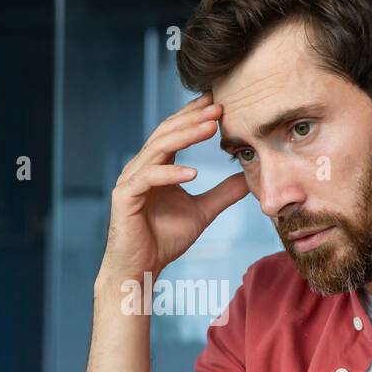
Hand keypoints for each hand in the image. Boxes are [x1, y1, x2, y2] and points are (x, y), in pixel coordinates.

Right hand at [99, 92, 248, 282]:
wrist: (141, 269)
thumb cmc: (164, 240)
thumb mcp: (203, 212)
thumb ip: (223, 193)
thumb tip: (247, 177)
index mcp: (156, 166)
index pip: (174, 131)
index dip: (194, 115)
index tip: (219, 103)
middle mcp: (141, 167)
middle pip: (166, 132)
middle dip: (193, 118)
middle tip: (219, 107)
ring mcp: (130, 179)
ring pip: (158, 148)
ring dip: (185, 136)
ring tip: (210, 128)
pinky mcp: (124, 196)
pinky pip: (148, 178)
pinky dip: (171, 174)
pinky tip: (192, 172)